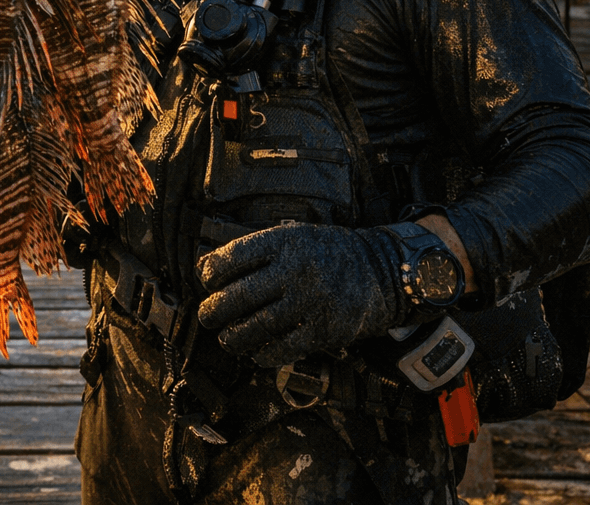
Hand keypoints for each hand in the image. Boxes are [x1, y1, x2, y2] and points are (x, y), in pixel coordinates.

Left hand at [196, 223, 403, 367]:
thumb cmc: (328, 253)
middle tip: (207, 316)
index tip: (206, 282)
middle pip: (240, 295)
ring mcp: (311, 301)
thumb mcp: (294, 236)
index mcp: (284, 242)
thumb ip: (255, 249)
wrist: (382, 270)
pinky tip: (255, 354)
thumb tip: (206, 266)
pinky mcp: (326, 329)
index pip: (233, 257)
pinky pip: (285, 348)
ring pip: (258, 326)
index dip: (211, 273)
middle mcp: (296, 270)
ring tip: (226, 339)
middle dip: (214, 310)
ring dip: (234, 337)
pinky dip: (264, 354)